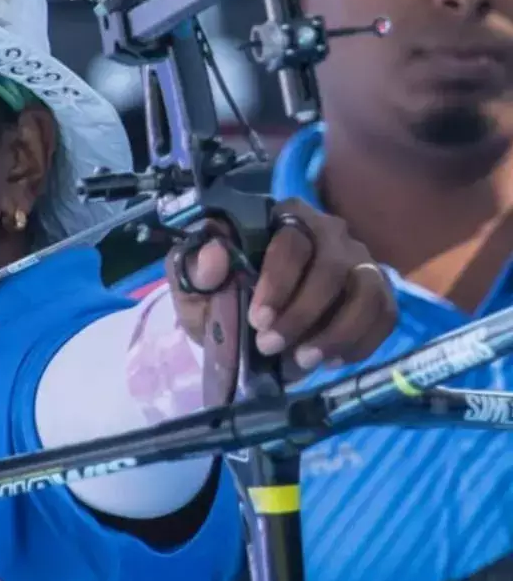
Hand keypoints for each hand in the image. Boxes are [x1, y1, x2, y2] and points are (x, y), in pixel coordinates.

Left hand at [167, 199, 396, 373]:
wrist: (250, 327)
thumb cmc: (225, 299)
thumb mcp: (197, 290)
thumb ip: (196, 271)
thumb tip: (215, 256)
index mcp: (284, 220)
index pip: (292, 243)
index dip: (278, 282)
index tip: (258, 321)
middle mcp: (330, 233)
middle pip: (332, 268)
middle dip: (302, 314)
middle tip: (270, 348)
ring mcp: (359, 262)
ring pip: (367, 292)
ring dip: (338, 332)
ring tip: (305, 361)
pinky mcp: (378, 293)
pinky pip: (385, 314)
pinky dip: (360, 342)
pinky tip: (330, 361)